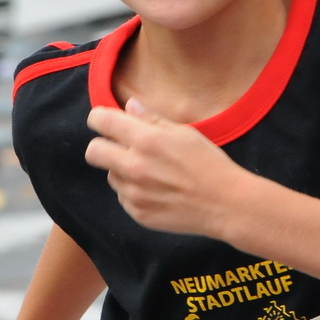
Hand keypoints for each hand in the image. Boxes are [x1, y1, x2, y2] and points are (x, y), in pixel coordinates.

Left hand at [85, 100, 246, 238]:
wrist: (226, 204)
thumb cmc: (209, 164)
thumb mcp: (185, 133)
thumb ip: (152, 120)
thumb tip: (129, 106)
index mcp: (146, 140)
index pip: (101, 122)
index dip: (99, 118)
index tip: (104, 120)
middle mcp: (134, 167)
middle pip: (93, 151)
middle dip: (103, 145)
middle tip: (119, 146)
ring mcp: (134, 193)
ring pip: (110, 175)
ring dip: (122, 170)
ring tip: (151, 172)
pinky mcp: (138, 213)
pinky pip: (123, 197)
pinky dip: (134, 191)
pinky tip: (157, 190)